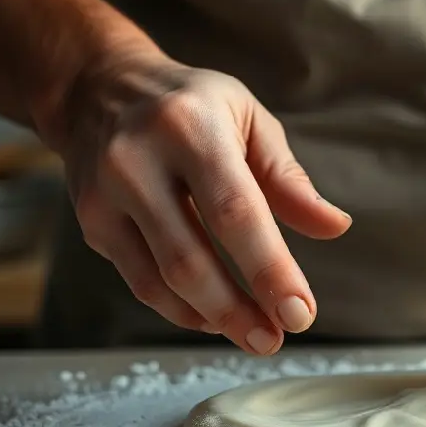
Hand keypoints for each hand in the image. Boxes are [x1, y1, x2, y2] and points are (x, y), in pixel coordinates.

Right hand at [61, 51, 351, 353]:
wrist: (97, 87)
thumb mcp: (247, 119)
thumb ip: (288, 178)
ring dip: (212, 318)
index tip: (300, 312)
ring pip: (161, 279)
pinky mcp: (91, 223)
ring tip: (255, 335)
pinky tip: (214, 316)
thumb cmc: (190, 104)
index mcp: (189, 127)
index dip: (269, 269)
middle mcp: (138, 161)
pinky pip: (141, 281)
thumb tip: (334, 227)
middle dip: (238, 310)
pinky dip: (181, 308)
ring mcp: (105, 195)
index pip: (234, 212)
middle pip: (190, 258)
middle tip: (275, 339)